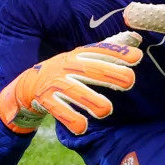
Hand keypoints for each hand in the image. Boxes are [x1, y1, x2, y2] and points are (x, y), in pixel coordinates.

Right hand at [0, 31, 142, 135]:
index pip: (100, 51)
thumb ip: (110, 49)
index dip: (118, 53)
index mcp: (78, 56)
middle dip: (110, 74)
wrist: (28, 85)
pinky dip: (71, 119)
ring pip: (75, 92)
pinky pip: (59, 110)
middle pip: (90, 70)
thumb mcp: (84, 57)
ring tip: (106, 110)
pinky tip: (83, 127)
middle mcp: (67, 67)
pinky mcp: (46, 100)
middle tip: (129, 81)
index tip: (137, 57)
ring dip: (92, 101)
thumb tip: (136, 38)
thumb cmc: (66, 70)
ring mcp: (55, 84)